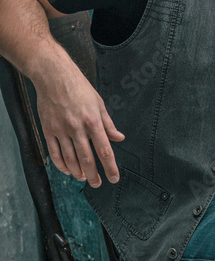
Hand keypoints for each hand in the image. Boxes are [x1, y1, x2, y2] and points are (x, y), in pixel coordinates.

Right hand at [34, 62, 124, 187]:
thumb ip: (108, 124)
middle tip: (97, 184)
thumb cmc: (79, 87)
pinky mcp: (48, 130)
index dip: (110, 167)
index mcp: (93, 121)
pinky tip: (67, 170)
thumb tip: (119, 138)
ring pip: (70, 159)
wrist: (54, 76)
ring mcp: (61, 130)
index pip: (104, 150)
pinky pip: (54, 153)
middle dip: (93, 175)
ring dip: (78, 172)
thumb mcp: (99, 103)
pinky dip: (61, 165)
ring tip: (83, 178)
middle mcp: (77, 128)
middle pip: (87, 158)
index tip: (114, 178)